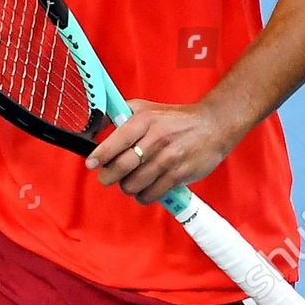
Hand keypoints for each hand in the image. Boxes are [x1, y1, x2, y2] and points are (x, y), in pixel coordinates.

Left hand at [84, 99, 237, 205]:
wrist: (212, 125)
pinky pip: (151, 194)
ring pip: (134, 184)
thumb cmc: (175, 119)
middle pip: (121, 167)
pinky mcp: (179, 174)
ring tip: (130, 181)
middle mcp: (156, 139)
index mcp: (144, 120)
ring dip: (127, 187)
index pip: (116, 141)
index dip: (100, 156)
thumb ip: (120, 116)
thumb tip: (95, 128)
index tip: (91, 163)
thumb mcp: (145, 108)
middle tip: (107, 177)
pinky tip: (145, 188)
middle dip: (109, 176)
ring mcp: (168, 158)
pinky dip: (143, 195)